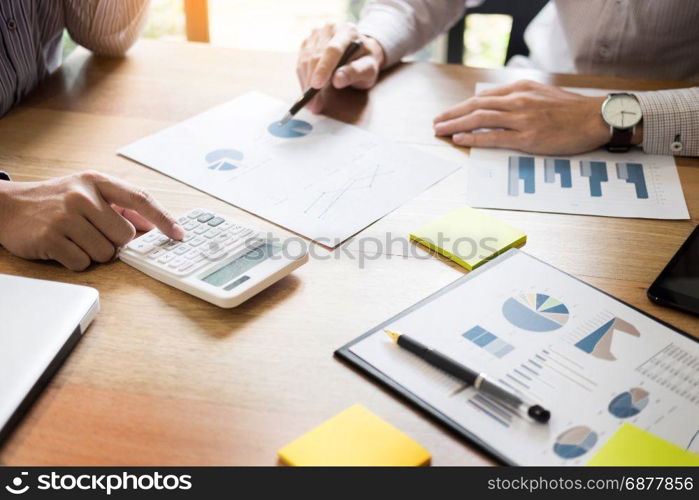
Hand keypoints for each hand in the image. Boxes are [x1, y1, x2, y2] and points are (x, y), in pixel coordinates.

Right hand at [0, 171, 183, 270]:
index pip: (140, 199)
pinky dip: (76, 261)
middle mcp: (82, 196)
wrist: (7, 206)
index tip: (179, 234)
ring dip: (94, 253)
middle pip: (125, 236)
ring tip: (75, 238)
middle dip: (114, 242)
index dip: (163, 219)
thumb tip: (154, 223)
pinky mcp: (51, 238)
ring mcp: (65, 217)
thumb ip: (120, 205)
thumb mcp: (87, 191)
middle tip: (94, 233)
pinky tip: (62, 247)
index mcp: (96, 181)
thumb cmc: (55, 201)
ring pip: (106, 253)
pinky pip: (82, 263)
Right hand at [297, 22, 384, 112]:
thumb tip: (338, 80)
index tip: (316, 86)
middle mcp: (330, 29)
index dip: (323, 68)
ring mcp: (316, 35)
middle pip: (316, 56)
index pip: (332, 50)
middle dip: (312, 83)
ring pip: (305, 60)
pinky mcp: (307, 43)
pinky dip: (303, 80)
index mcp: (347, 31)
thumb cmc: (366, 61)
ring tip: (311, 104)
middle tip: (313, 105)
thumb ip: (355, 72)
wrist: (361, 51)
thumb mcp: (369, 69)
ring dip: (305, 84)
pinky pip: (300, 63)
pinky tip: (307, 92)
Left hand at [433, 80, 636, 154]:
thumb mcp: (543, 95)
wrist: (596, 118)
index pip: (484, 98)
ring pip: (480, 119)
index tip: (448, 113)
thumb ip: (520, 99)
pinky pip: (494, 137)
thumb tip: (498, 106)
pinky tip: (460, 139)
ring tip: (441, 130)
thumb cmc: (571, 110)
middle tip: (436, 122)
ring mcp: (522, 119)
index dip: (462, 106)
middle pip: (476, 106)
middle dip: (452, 114)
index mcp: (521, 89)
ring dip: (456, 125)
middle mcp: (518, 101)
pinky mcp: (527, 137)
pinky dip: (473, 137)